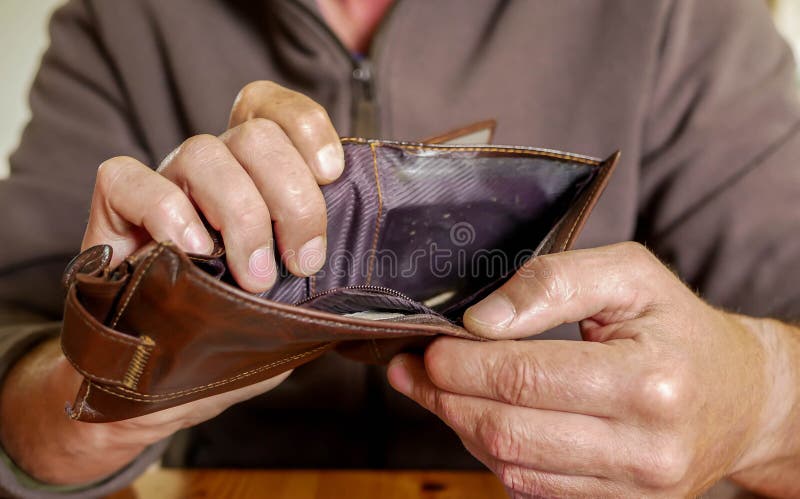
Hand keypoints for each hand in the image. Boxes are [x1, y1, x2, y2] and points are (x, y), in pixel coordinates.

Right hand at [0, 81, 341, 484]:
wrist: (165, 382)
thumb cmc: (238, 334)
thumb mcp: (297, 302)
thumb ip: (325, 274)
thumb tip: (366, 273)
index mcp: (256, 175)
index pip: (273, 110)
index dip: (307, 127)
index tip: (332, 174)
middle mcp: (212, 169)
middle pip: (255, 136)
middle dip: (292, 199)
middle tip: (303, 263)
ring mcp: (162, 183)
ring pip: (203, 154)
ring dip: (242, 217)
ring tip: (257, 279)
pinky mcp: (112, 210)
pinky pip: (127, 179)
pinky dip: (167, 212)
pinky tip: (192, 253)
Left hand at [388, 242, 797, 497]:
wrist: (742, 397)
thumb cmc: (679, 327)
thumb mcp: (630, 276)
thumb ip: (553, 283)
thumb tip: (482, 320)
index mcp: (649, 382)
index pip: (525, 378)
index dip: (462, 364)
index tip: (428, 346)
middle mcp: (644, 447)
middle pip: (508, 429)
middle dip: (445, 396)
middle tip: (412, 369)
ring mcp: (633, 488)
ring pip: (511, 465)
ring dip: (459, 425)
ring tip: (433, 390)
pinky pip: (531, 488)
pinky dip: (491, 452)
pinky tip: (474, 417)